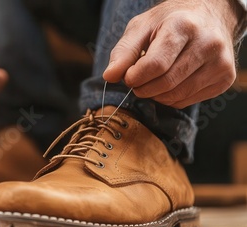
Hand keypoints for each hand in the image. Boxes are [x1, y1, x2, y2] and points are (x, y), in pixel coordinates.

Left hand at [103, 0, 241, 108]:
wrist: (209, 16)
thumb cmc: (170, 22)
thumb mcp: (141, 27)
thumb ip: (123, 52)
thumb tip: (109, 77)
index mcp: (183, 26)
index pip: (155, 64)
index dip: (135, 77)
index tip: (128, 76)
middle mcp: (208, 43)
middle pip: (166, 83)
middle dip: (143, 88)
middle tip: (137, 81)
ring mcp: (220, 63)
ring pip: (176, 96)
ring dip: (155, 95)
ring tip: (152, 81)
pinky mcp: (225, 79)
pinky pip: (187, 101)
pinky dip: (171, 98)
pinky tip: (170, 83)